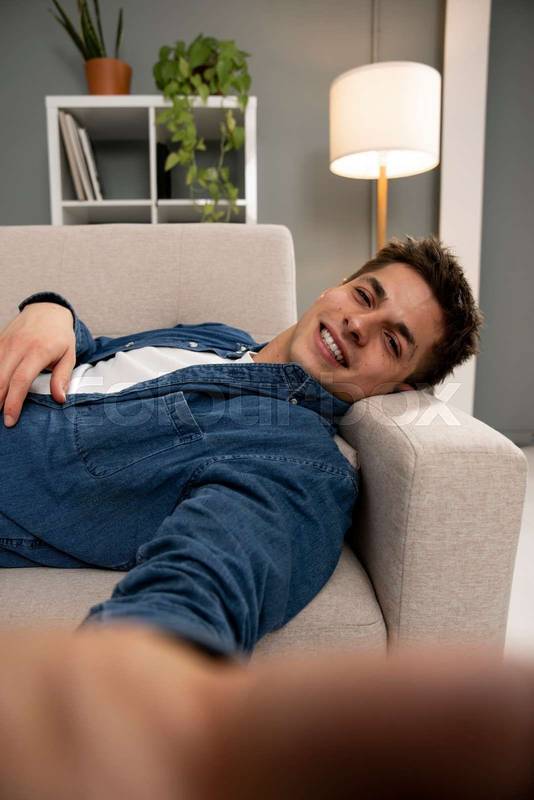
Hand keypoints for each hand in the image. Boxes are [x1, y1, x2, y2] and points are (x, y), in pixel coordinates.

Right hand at [0, 302, 75, 426]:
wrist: (47, 309)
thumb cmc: (60, 336)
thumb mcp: (69, 355)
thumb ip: (62, 377)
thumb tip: (60, 399)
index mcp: (38, 351)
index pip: (21, 381)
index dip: (13, 402)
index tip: (10, 420)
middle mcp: (18, 346)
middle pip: (1, 378)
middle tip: (0, 420)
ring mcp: (5, 343)